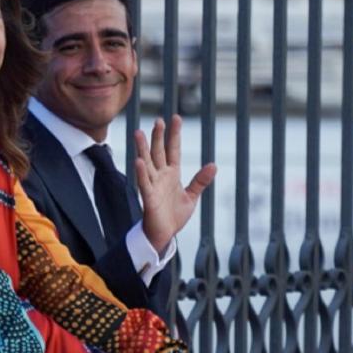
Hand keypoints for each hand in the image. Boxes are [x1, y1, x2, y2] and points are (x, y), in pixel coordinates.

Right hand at [134, 115, 216, 253]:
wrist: (164, 234)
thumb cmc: (175, 215)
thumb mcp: (192, 196)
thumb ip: (200, 181)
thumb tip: (213, 165)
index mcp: (172, 174)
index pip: (173, 149)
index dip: (174, 134)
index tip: (175, 118)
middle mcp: (161, 176)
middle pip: (158, 152)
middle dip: (158, 136)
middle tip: (158, 120)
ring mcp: (153, 185)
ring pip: (147, 163)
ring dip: (143, 148)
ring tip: (139, 133)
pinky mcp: (149, 197)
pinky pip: (144, 183)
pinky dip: (141, 172)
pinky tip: (138, 161)